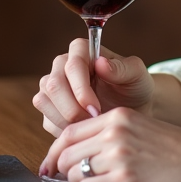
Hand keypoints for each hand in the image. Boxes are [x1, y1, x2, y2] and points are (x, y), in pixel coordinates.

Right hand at [33, 37, 154, 136]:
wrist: (131, 108)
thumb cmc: (134, 86)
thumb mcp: (137, 75)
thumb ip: (122, 68)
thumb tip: (100, 63)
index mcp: (81, 50)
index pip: (72, 66)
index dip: (80, 89)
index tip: (94, 109)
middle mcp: (61, 65)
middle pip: (53, 85)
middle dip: (72, 109)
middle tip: (93, 122)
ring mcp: (52, 87)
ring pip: (44, 102)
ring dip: (66, 120)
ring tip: (91, 127)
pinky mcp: (50, 108)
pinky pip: (46, 120)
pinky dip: (63, 130)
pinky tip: (84, 131)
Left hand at [43, 108, 180, 181]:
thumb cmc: (176, 148)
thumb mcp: (141, 127)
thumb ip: (110, 133)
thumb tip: (75, 152)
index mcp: (117, 116)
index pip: (68, 133)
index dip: (55, 152)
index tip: (51, 165)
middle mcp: (114, 133)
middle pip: (65, 155)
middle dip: (65, 171)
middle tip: (75, 180)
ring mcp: (119, 156)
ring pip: (73, 174)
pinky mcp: (126, 180)